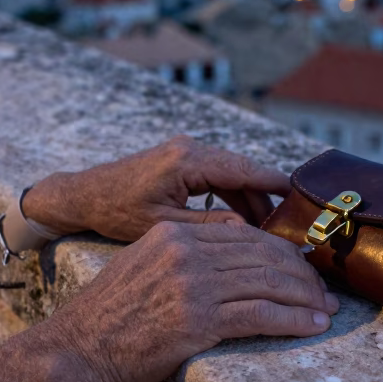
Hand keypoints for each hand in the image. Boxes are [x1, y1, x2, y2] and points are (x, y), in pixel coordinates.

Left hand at [21, 136, 289, 241]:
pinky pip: (217, 176)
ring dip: (249, 200)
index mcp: (186, 161)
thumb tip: (249, 232)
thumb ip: (208, 227)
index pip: (243, 170)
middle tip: (287, 226)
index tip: (300, 198)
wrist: (82, 195)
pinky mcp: (181, 160)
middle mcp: (190, 149)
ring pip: (231, 174)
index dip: (274, 184)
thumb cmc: (115, 212)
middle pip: (242, 171)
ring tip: (269, 230)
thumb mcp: (164, 227)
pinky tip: (243, 220)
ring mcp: (186, 152)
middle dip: (265, 198)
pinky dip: (231, 196)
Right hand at [43, 221, 336, 381]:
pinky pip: (260, 314)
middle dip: (301, 274)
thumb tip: (228, 266)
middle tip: (324, 292)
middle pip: (263, 254)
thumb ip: (182, 258)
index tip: (303, 269)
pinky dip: (293, 320)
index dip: (282, 252)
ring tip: (326, 311)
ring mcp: (191, 284)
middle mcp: (185, 250)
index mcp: (173, 233)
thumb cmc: (106, 320)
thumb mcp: (141, 268)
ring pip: (268, 282)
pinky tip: (312, 326)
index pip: (245, 235)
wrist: (72, 353)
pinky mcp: (196, 320)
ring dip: (305, 298)